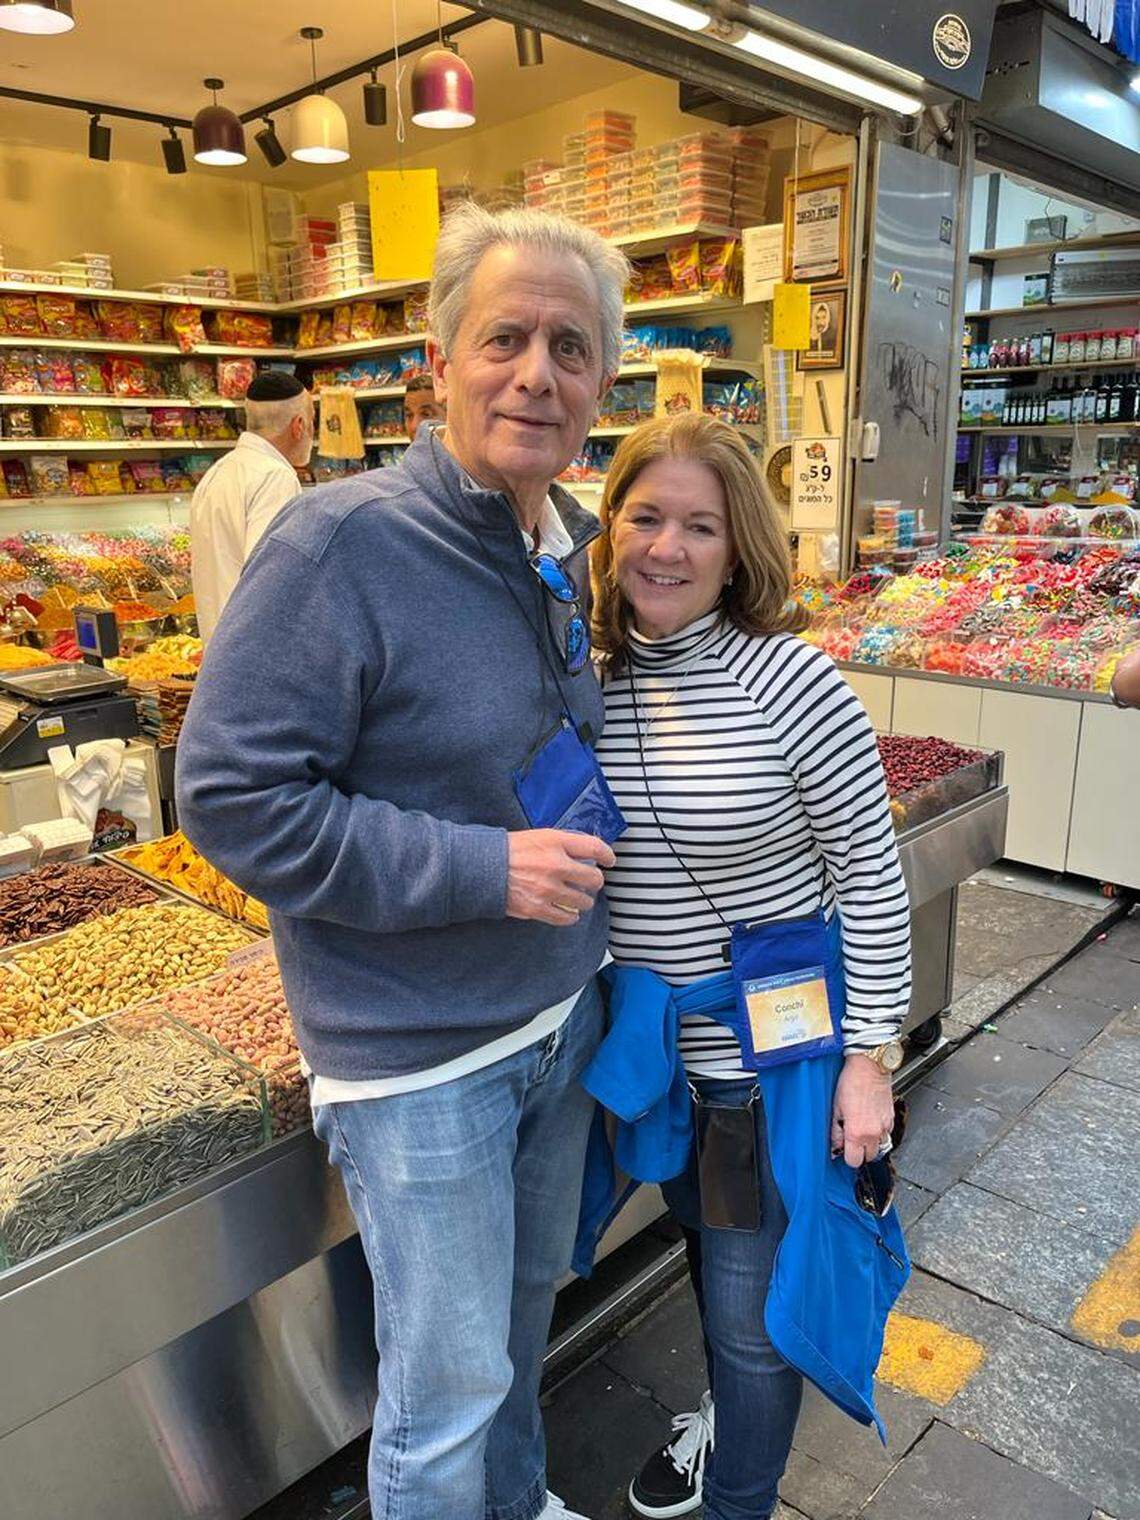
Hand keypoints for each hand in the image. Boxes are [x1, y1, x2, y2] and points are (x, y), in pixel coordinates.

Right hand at [506, 829, 614, 926]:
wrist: (482, 867)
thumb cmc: (509, 850)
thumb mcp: (539, 836)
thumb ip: (563, 843)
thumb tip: (585, 852)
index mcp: (555, 843)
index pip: (594, 847)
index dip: (607, 855)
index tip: (609, 860)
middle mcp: (555, 865)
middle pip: (594, 878)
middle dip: (595, 881)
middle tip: (591, 881)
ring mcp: (548, 889)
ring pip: (583, 901)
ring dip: (583, 900)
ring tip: (578, 898)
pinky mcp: (538, 908)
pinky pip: (566, 918)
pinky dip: (570, 917)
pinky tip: (569, 913)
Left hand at [831, 1053, 894, 1168]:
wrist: (870, 1066)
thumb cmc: (851, 1082)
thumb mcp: (835, 1107)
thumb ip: (834, 1131)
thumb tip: (833, 1145)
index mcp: (857, 1132)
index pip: (853, 1161)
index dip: (846, 1156)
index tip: (842, 1149)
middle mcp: (873, 1133)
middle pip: (869, 1158)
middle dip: (859, 1152)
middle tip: (851, 1140)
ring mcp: (884, 1127)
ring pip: (880, 1148)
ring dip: (870, 1144)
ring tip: (861, 1131)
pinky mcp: (891, 1119)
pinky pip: (886, 1135)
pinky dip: (879, 1133)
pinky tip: (870, 1121)